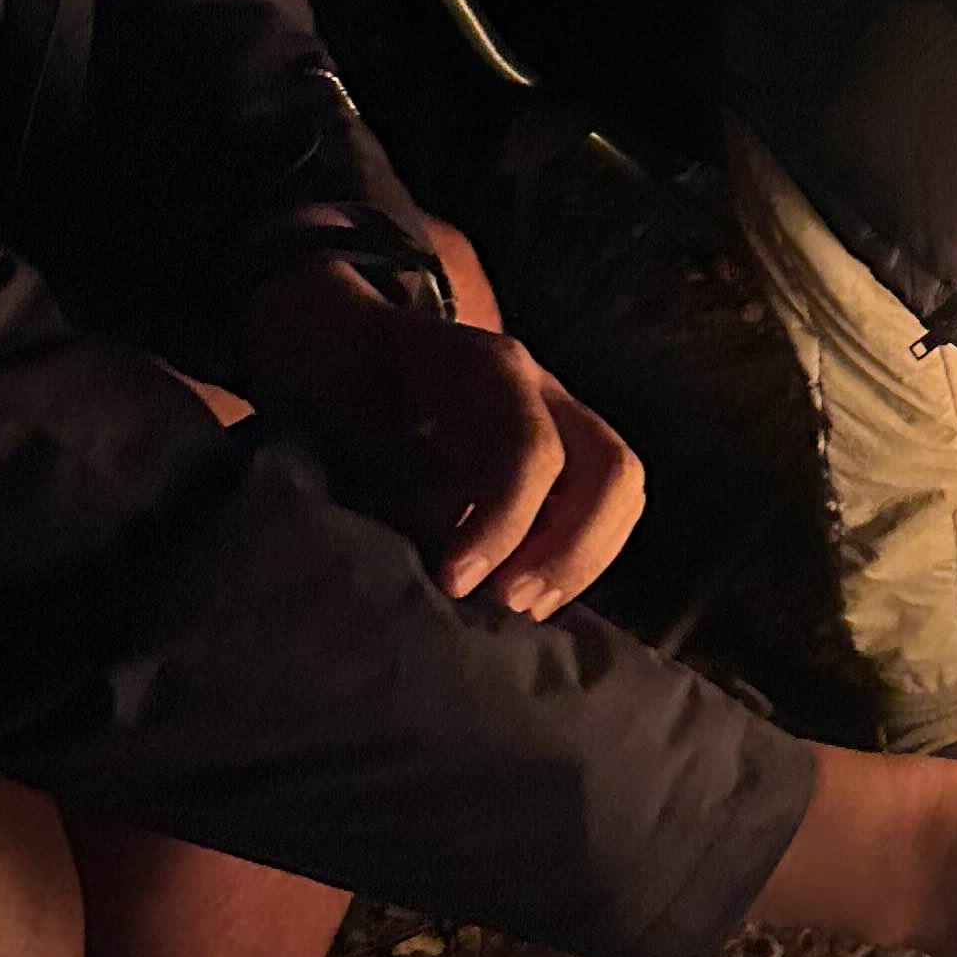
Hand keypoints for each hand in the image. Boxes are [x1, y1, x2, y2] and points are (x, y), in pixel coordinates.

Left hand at [238, 261, 644, 617]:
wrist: (344, 347)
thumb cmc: (335, 386)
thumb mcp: (336, 418)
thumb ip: (382, 483)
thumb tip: (419, 574)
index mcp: (484, 368)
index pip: (529, 451)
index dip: (501, 525)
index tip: (455, 584)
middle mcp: (540, 388)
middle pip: (611, 467)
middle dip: (571, 551)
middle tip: (509, 605)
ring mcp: (562, 416)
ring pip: (621, 489)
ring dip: (583, 562)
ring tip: (523, 609)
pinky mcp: (564, 450)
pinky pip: (604, 505)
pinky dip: (578, 556)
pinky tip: (528, 591)